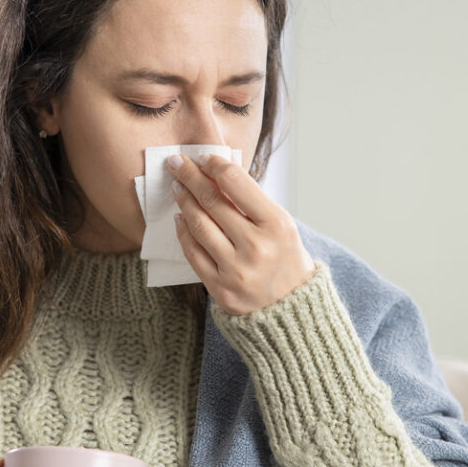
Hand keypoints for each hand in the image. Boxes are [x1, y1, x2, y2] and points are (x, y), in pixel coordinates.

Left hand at [168, 153, 315, 315]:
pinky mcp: (220, 288)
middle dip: (190, 176)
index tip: (203, 157)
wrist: (291, 309)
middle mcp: (256, 246)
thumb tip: (215, 173)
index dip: (215, 165)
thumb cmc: (285, 259)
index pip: (236, 183)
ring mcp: (236, 269)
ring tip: (178, 188)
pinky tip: (180, 218)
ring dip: (184, 201)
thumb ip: (251, 202)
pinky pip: (193, 253)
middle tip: (176, 162)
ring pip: (199, 225)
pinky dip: (184, 232)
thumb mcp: (281, 226)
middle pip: (212, 201)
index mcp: (276, 224)